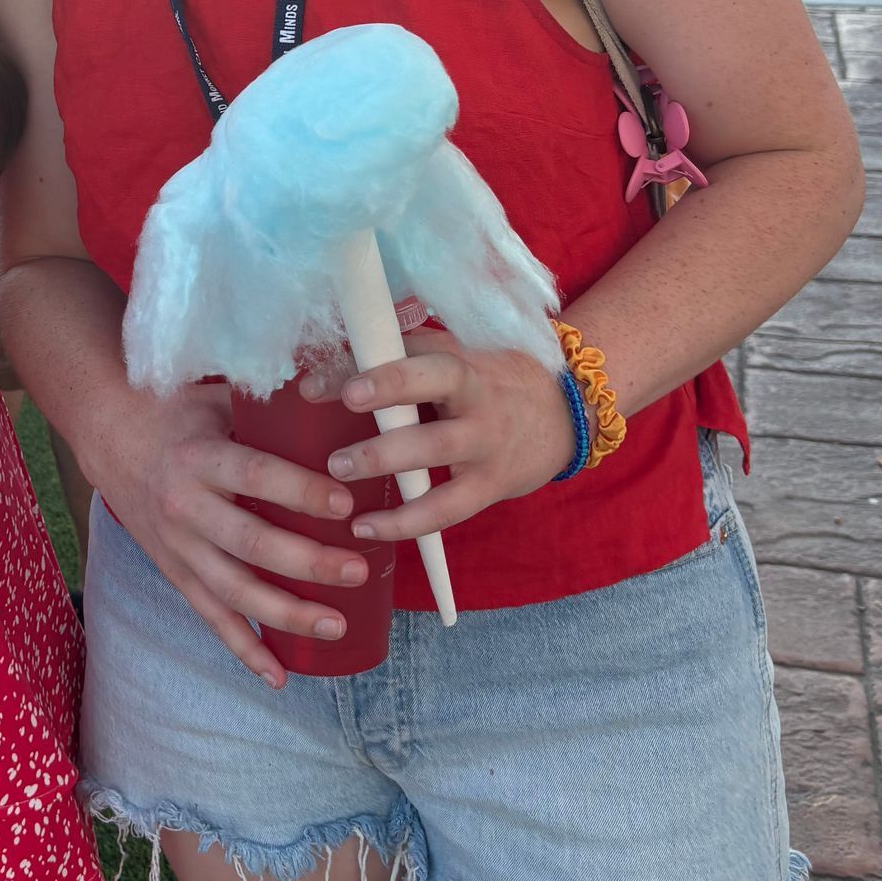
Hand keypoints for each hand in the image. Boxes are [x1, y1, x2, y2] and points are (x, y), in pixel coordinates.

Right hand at [90, 381, 367, 688]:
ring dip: (285, 613)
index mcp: (200, 456)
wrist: (109, 435)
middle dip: (306, 562)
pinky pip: (210, 618)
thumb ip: (271, 402)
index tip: (345, 502)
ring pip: (233, 591)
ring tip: (336, 624)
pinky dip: (244, 650)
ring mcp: (177, 547)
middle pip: (249, 543)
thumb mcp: (218, 394)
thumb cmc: (178, 410)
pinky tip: (279, 677)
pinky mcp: (175, 572)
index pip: (253, 476)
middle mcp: (185, 506)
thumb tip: (342, 390)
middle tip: (356, 569)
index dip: (299, 491)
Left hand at [308, 328, 576, 541]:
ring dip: (386, 459)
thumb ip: (397, 362)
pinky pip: (446, 509)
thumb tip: (316, 377)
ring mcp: (486, 442)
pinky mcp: (490, 485)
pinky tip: (365, 528)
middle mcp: (477, 395)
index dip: (374, 366)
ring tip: (339, 470)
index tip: (328, 383)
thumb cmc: (489, 381)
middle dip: (387, 395)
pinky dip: (404, 523)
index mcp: (462, 359)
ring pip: (437, 448)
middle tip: (343, 407)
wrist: (566, 415)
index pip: (415, 352)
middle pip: (435, 386)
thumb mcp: (455, 358)